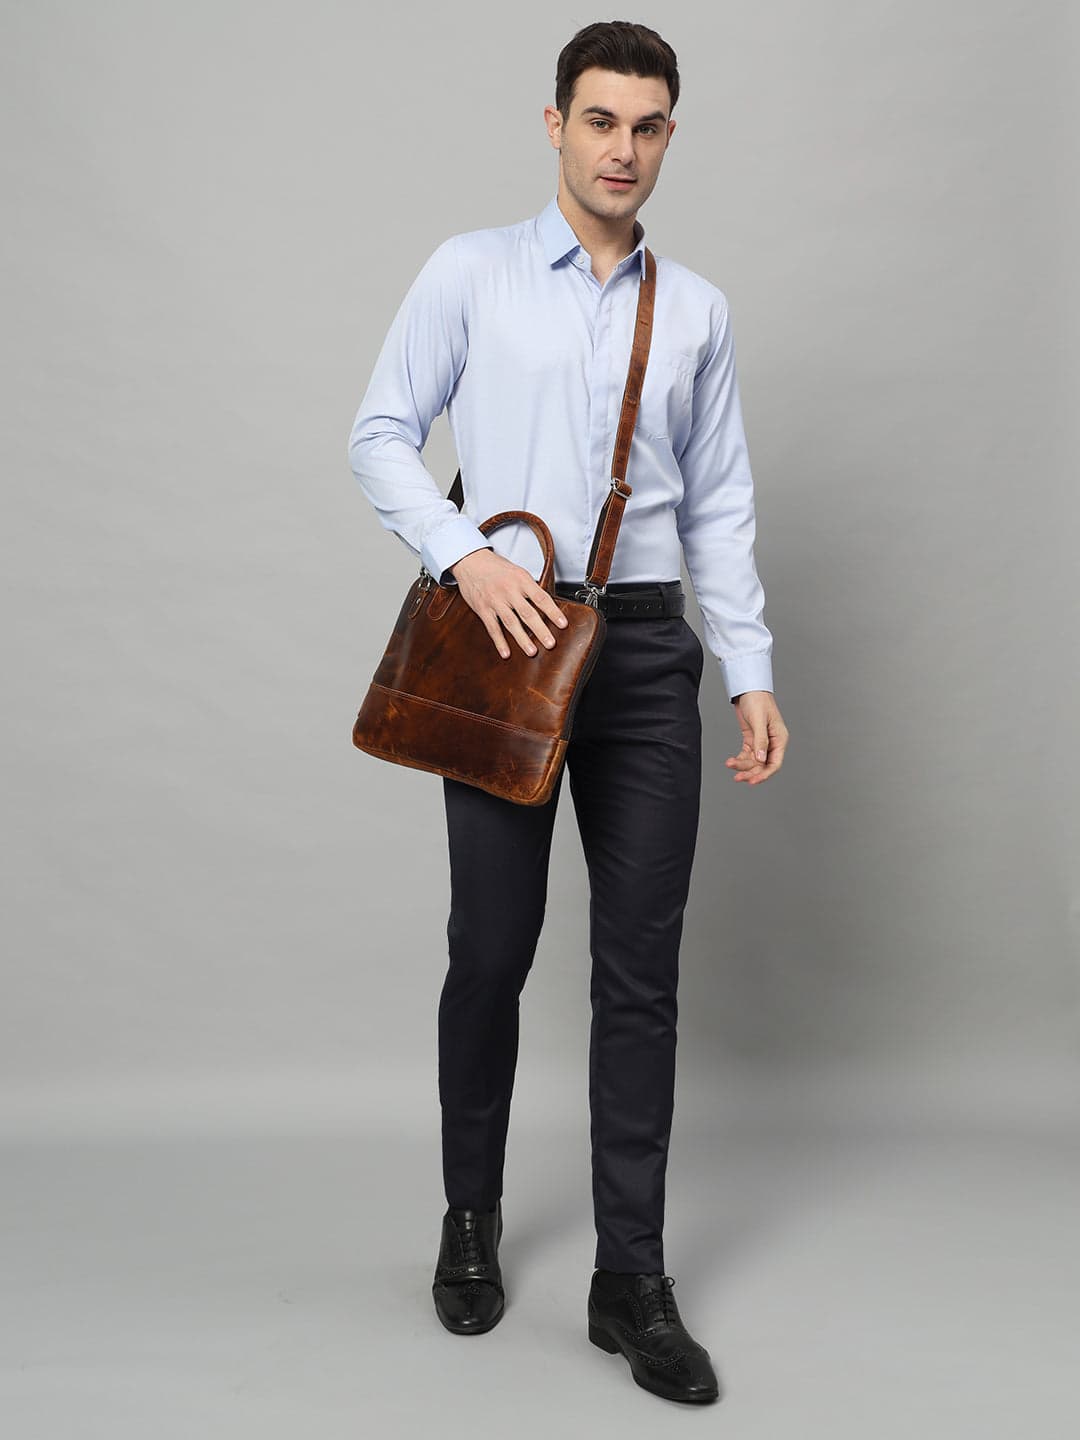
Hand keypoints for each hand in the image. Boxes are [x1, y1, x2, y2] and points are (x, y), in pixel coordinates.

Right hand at [449, 548, 568, 658]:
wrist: (471, 561)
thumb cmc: (496, 568)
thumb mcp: (517, 572)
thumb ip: (530, 588)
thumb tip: (546, 606)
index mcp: (521, 580)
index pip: (541, 598)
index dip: (553, 612)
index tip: (563, 624)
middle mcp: (508, 590)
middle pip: (527, 613)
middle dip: (540, 630)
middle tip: (550, 643)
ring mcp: (495, 600)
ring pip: (511, 622)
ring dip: (522, 639)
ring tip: (532, 652)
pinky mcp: (482, 609)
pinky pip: (492, 628)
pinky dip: (499, 642)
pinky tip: (506, 653)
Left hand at [725, 691, 788, 784]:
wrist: (748, 690)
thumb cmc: (758, 700)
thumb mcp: (759, 721)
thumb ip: (761, 741)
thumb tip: (762, 760)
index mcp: (780, 739)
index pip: (775, 763)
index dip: (765, 774)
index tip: (753, 781)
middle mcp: (772, 743)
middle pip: (763, 765)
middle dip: (750, 772)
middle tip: (738, 778)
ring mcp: (762, 742)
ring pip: (753, 762)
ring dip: (742, 766)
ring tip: (730, 765)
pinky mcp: (752, 740)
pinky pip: (746, 755)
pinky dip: (739, 759)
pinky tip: (731, 761)